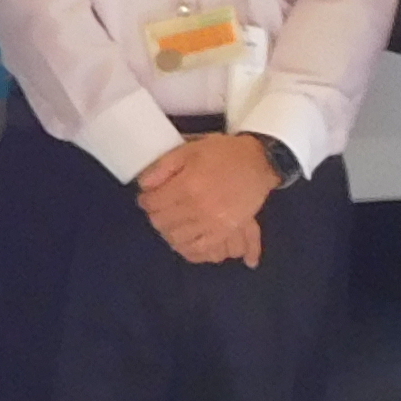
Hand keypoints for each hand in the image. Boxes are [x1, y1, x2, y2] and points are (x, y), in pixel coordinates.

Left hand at [137, 133, 278, 267]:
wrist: (257, 163)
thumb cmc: (222, 153)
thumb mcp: (189, 150)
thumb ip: (162, 167)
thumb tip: (143, 186)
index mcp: (187, 187)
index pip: (153, 204)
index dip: (145, 200)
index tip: (147, 197)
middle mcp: (199, 209)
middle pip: (163, 223)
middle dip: (155, 215)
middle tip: (158, 208)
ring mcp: (213, 224)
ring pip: (177, 239)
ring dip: (168, 231)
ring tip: (170, 221)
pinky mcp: (225, 233)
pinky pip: (200, 250)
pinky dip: (187, 248)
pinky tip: (184, 239)